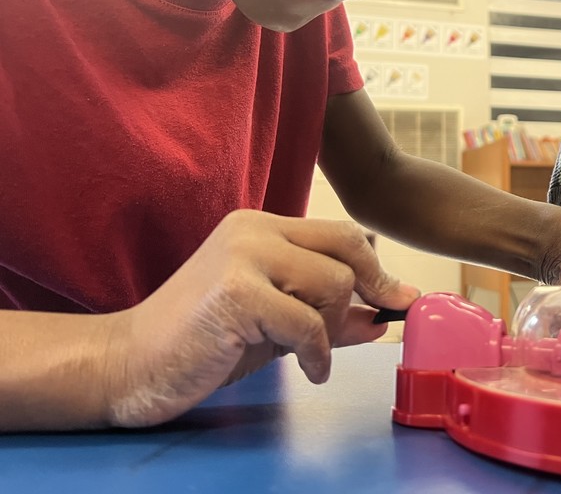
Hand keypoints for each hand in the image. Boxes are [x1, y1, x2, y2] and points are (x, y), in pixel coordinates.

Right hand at [105, 210, 418, 426]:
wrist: (128, 364)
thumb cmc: (203, 342)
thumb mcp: (276, 322)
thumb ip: (327, 314)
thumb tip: (382, 315)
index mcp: (260, 226)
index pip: (340, 233)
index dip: (376, 268)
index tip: (397, 298)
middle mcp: (253, 230)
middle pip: (346, 252)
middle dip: (358, 296)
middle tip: (346, 331)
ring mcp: (243, 258)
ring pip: (333, 285)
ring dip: (331, 329)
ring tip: (304, 351)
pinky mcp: (236, 294)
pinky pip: (308, 324)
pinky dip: (317, 354)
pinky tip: (307, 369)